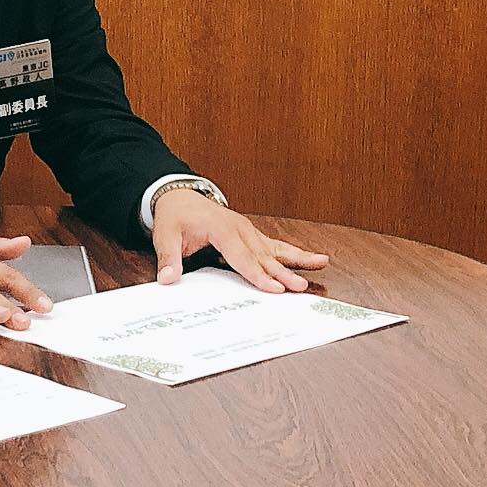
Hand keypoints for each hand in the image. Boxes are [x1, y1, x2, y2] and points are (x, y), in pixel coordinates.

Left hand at [151, 187, 328, 293]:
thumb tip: (167, 279)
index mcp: (220, 228)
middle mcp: (239, 228)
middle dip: (282, 273)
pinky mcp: (252, 234)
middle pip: (263, 255)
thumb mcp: (165, 236)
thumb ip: (168, 258)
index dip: (257, 274)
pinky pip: (276, 245)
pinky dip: (295, 253)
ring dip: (297, 259)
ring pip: (275, 249)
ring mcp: (248, 230)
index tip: (273, 289)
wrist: (179, 197)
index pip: (241, 256)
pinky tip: (315, 259)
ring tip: (321, 263)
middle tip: (299, 287)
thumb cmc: (175, 217)